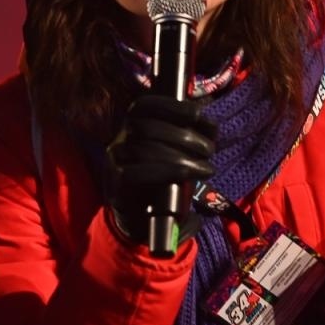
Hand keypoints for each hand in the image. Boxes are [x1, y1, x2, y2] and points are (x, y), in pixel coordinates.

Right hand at [104, 94, 214, 244]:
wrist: (141, 218)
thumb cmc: (164, 180)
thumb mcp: (178, 153)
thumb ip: (191, 136)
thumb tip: (210, 126)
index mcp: (133, 126)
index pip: (144, 105)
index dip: (171, 106)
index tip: (197, 114)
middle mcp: (119, 139)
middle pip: (147, 128)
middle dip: (184, 136)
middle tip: (209, 150)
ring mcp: (114, 161)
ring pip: (143, 150)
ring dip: (180, 158)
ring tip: (206, 169)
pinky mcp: (114, 184)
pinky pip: (135, 174)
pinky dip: (165, 173)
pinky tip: (188, 177)